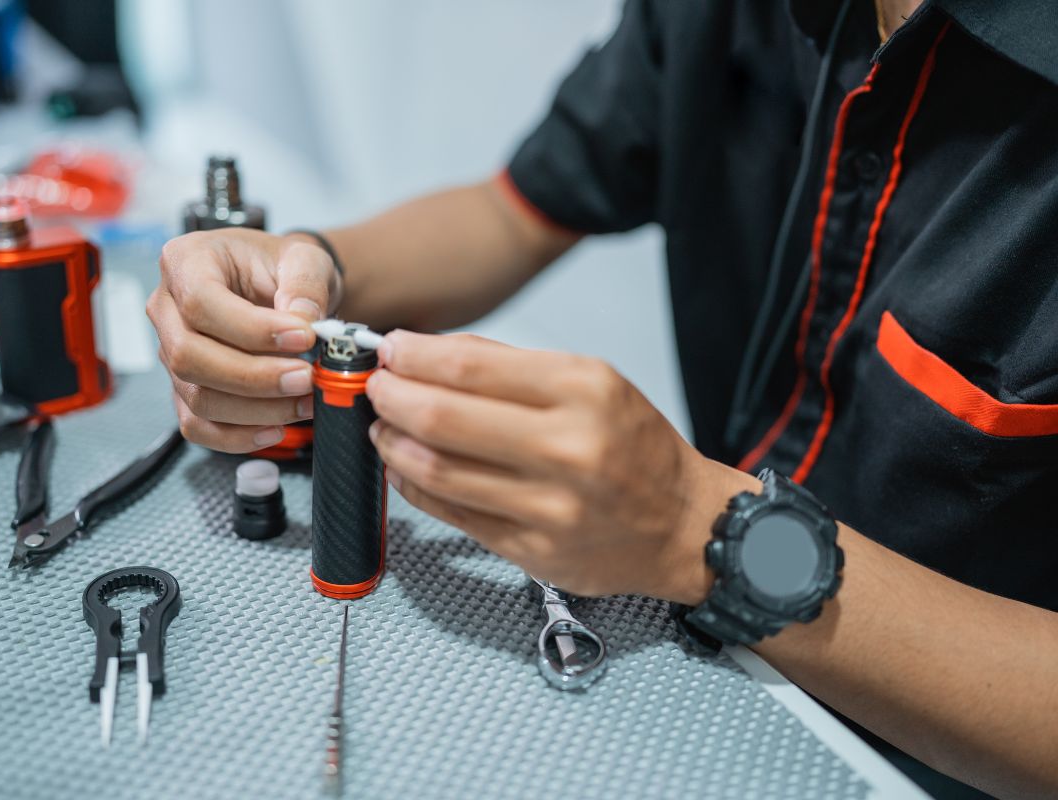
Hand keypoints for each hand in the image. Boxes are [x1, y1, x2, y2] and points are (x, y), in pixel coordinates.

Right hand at [147, 229, 340, 451]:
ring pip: (196, 396)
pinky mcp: (184, 388)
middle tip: (306, 377)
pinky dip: (237, 436)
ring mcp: (171, 353)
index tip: (304, 338)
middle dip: (253, 376)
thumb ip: (306, 284)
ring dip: (256, 409)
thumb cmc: (282, 268)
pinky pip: (198, 425)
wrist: (279, 286)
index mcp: (186, 262)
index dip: (252, 328)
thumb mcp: (304, 258)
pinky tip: (277, 427)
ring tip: (305, 400)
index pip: (201, 301)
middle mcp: (166, 309)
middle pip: (190, 356)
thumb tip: (304, 322)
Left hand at [366, 331, 758, 600]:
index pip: (469, 367)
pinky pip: (452, 513)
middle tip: (376, 387)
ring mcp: (549, 507)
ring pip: (436, 470)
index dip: (412, 357)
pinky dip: (415, 486)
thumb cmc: (635, 448)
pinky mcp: (532, 552)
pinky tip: (405, 467)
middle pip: (441, 418)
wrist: (683, 526)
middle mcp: (568, 449)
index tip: (389, 349)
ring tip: (384, 426)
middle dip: (390, 397)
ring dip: (393, 444)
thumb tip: (426, 352)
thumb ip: (510, 366)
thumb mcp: (593, 382)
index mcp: (584, 391)